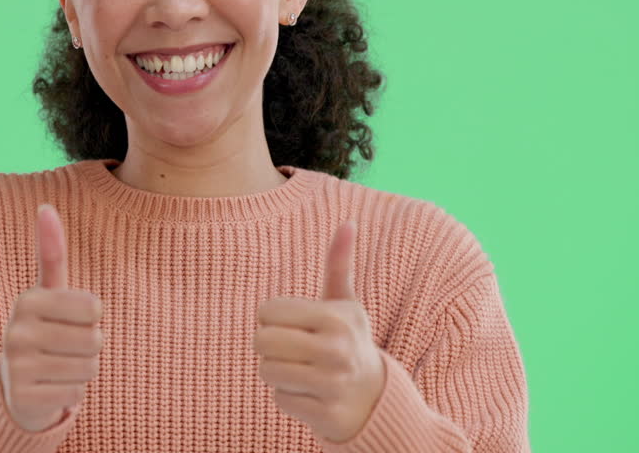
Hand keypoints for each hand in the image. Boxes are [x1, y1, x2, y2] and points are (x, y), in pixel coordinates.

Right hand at [0, 203, 105, 432]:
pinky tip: (51, 389)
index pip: (94, 308)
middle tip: (63, 348)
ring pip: (88, 368)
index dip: (92, 318)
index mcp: (27, 301)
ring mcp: (17, 368)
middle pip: (95, 340)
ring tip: (58, 367)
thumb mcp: (47, 292)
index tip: (69, 320)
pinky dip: (71, 394)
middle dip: (89, 347)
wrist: (16, 388)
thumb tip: (46, 206)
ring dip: (82, 371)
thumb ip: (50, 251)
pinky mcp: (23, 399)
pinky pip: (76, 394)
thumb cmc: (43, 330)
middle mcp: (16, 332)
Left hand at [254, 218, 385, 443]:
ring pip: (266, 371)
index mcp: (336, 318)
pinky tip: (311, 393)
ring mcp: (331, 385)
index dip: (272, 318)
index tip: (294, 324)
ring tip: (301, 369)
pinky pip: (280, 399)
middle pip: (261, 341)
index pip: (267, 311)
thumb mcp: (346, 303)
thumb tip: (347, 222)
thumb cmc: (350, 341)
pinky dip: (290, 397)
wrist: (376, 398)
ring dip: (277, 372)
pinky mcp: (325, 415)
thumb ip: (340, 264)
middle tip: (291, 348)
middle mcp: (336, 351)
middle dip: (269, 345)